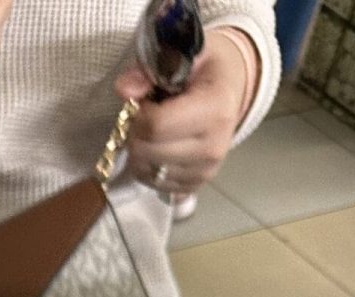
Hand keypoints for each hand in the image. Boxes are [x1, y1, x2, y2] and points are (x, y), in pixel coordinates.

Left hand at [117, 25, 258, 194]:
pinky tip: (158, 148)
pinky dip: (147, 168)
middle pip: (148, 153)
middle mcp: (213, 146)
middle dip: (134, 134)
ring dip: (138, 152)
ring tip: (153, 131)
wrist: (230, 88)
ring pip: (147, 172)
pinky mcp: (196, 185)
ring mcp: (206, 170)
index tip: (143, 102)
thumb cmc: (205, 68)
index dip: (138, 114)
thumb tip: (124, 89)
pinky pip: (155, 185)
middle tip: (143, 117)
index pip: (155, 126)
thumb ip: (150, 69)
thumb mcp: (182, 54)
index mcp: (214, 109)